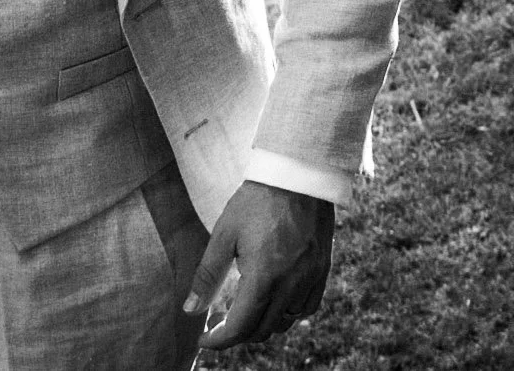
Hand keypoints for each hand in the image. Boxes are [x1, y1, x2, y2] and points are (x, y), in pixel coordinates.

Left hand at [185, 180, 334, 349]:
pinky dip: (288, 312)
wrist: (297, 174)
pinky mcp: (322, 270)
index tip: (204, 338)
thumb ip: (207, 276)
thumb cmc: (257, 201)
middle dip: (236, 332)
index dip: (219, 340)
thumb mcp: (225, 234)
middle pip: (262, 330)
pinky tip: (274, 298)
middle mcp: (291, 283)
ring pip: (285, 322)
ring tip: (245, 307)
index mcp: (264, 276)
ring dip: (262, 323)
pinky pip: (307, 308)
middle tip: (219, 319)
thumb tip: (190, 310)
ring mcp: (311, 278)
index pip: (240, 327)